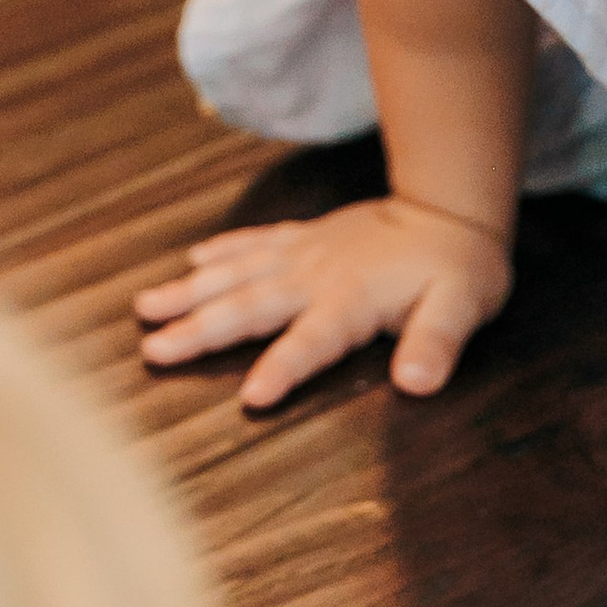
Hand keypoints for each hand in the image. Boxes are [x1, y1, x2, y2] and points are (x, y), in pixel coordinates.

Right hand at [133, 196, 513, 412]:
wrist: (451, 208)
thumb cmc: (459, 269)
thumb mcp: (461, 309)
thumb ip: (437, 344)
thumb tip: (418, 383)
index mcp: (350, 302)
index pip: (311, 342)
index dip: (283, 368)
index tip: (251, 397)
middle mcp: (316, 277)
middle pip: (249, 306)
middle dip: (200, 330)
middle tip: (152, 349)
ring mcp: (305, 253)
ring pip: (237, 273)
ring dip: (191, 291)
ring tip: (145, 307)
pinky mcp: (305, 237)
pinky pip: (255, 242)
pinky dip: (223, 250)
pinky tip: (192, 260)